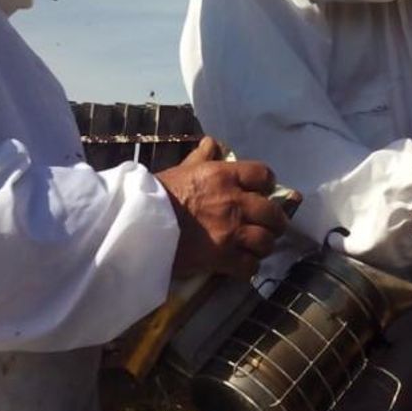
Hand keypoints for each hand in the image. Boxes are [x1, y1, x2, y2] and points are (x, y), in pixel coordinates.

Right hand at [156, 137, 287, 278]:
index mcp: (224, 176)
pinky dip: (249, 267)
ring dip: (263, 246)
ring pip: (266, 241)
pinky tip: (242, 265)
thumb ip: (201, 157)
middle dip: (274, 221)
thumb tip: (212, 142)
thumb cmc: (155, 194)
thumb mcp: (181, 169)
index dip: (268, 185)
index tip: (263, 192)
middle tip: (269, 226)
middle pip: (273, 212)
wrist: (137, 224)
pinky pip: (250, 266)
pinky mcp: (222, 257)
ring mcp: (230, 231)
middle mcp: (233, 202)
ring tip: (256, 247)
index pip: (264, 175)